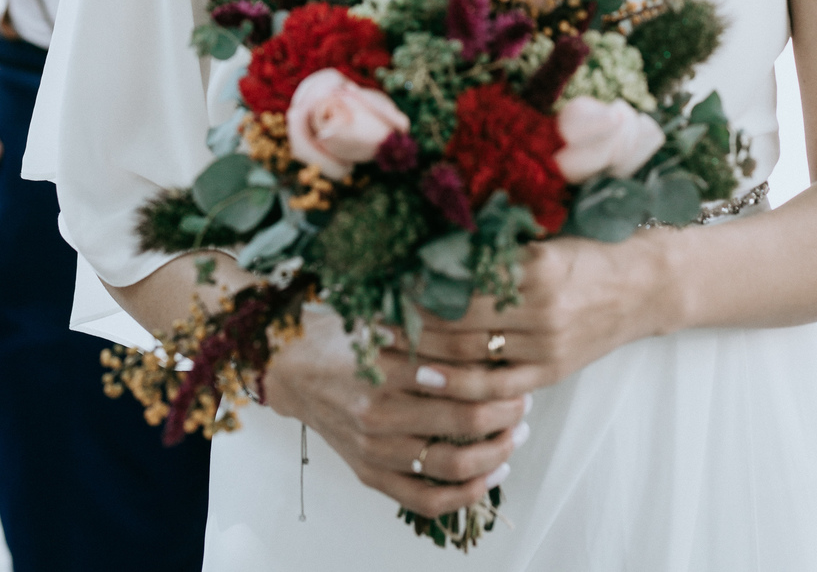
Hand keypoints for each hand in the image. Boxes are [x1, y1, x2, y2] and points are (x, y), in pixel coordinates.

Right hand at [263, 304, 532, 519]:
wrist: (292, 369)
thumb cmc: (340, 338)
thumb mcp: (379, 317)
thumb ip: (425, 322)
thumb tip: (481, 315)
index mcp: (383, 369)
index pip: (458, 379)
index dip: (496, 378)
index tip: (516, 371)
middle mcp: (378, 415)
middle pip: (463, 422)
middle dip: (505, 413)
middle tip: (524, 401)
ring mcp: (374, 452)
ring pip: (451, 466)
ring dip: (495, 453)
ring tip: (515, 437)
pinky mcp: (371, 476)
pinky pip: (425, 501)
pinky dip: (465, 495)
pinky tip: (490, 477)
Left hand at [404, 234, 678, 388]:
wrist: (645, 284)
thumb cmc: (591, 248)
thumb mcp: (545, 234)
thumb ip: (496, 241)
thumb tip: (435, 238)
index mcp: (537, 267)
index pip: (464, 280)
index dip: (421, 283)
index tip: (386, 279)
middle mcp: (542, 310)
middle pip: (460, 322)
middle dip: (412, 321)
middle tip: (371, 315)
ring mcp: (548, 347)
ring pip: (474, 357)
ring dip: (426, 355)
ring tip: (388, 348)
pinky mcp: (552, 372)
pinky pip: (499, 387)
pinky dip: (461, 386)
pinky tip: (430, 378)